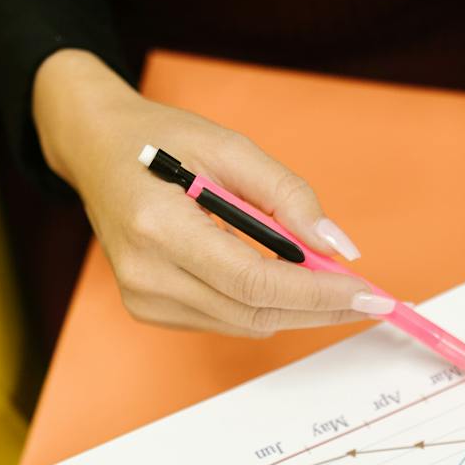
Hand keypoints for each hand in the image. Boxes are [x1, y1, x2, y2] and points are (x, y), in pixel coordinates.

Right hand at [32, 49, 383, 335]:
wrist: (97, 150)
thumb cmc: (160, 141)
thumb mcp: (229, 147)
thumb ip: (287, 196)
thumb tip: (337, 247)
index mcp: (160, 227)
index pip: (254, 282)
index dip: (317, 293)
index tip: (367, 292)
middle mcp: (146, 274)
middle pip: (254, 314)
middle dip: (318, 308)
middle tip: (366, 295)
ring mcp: (144, 298)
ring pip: (244, 324)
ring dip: (294, 308)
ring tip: (331, 285)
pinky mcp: (149, 310)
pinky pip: (225, 320)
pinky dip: (261, 305)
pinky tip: (277, 279)